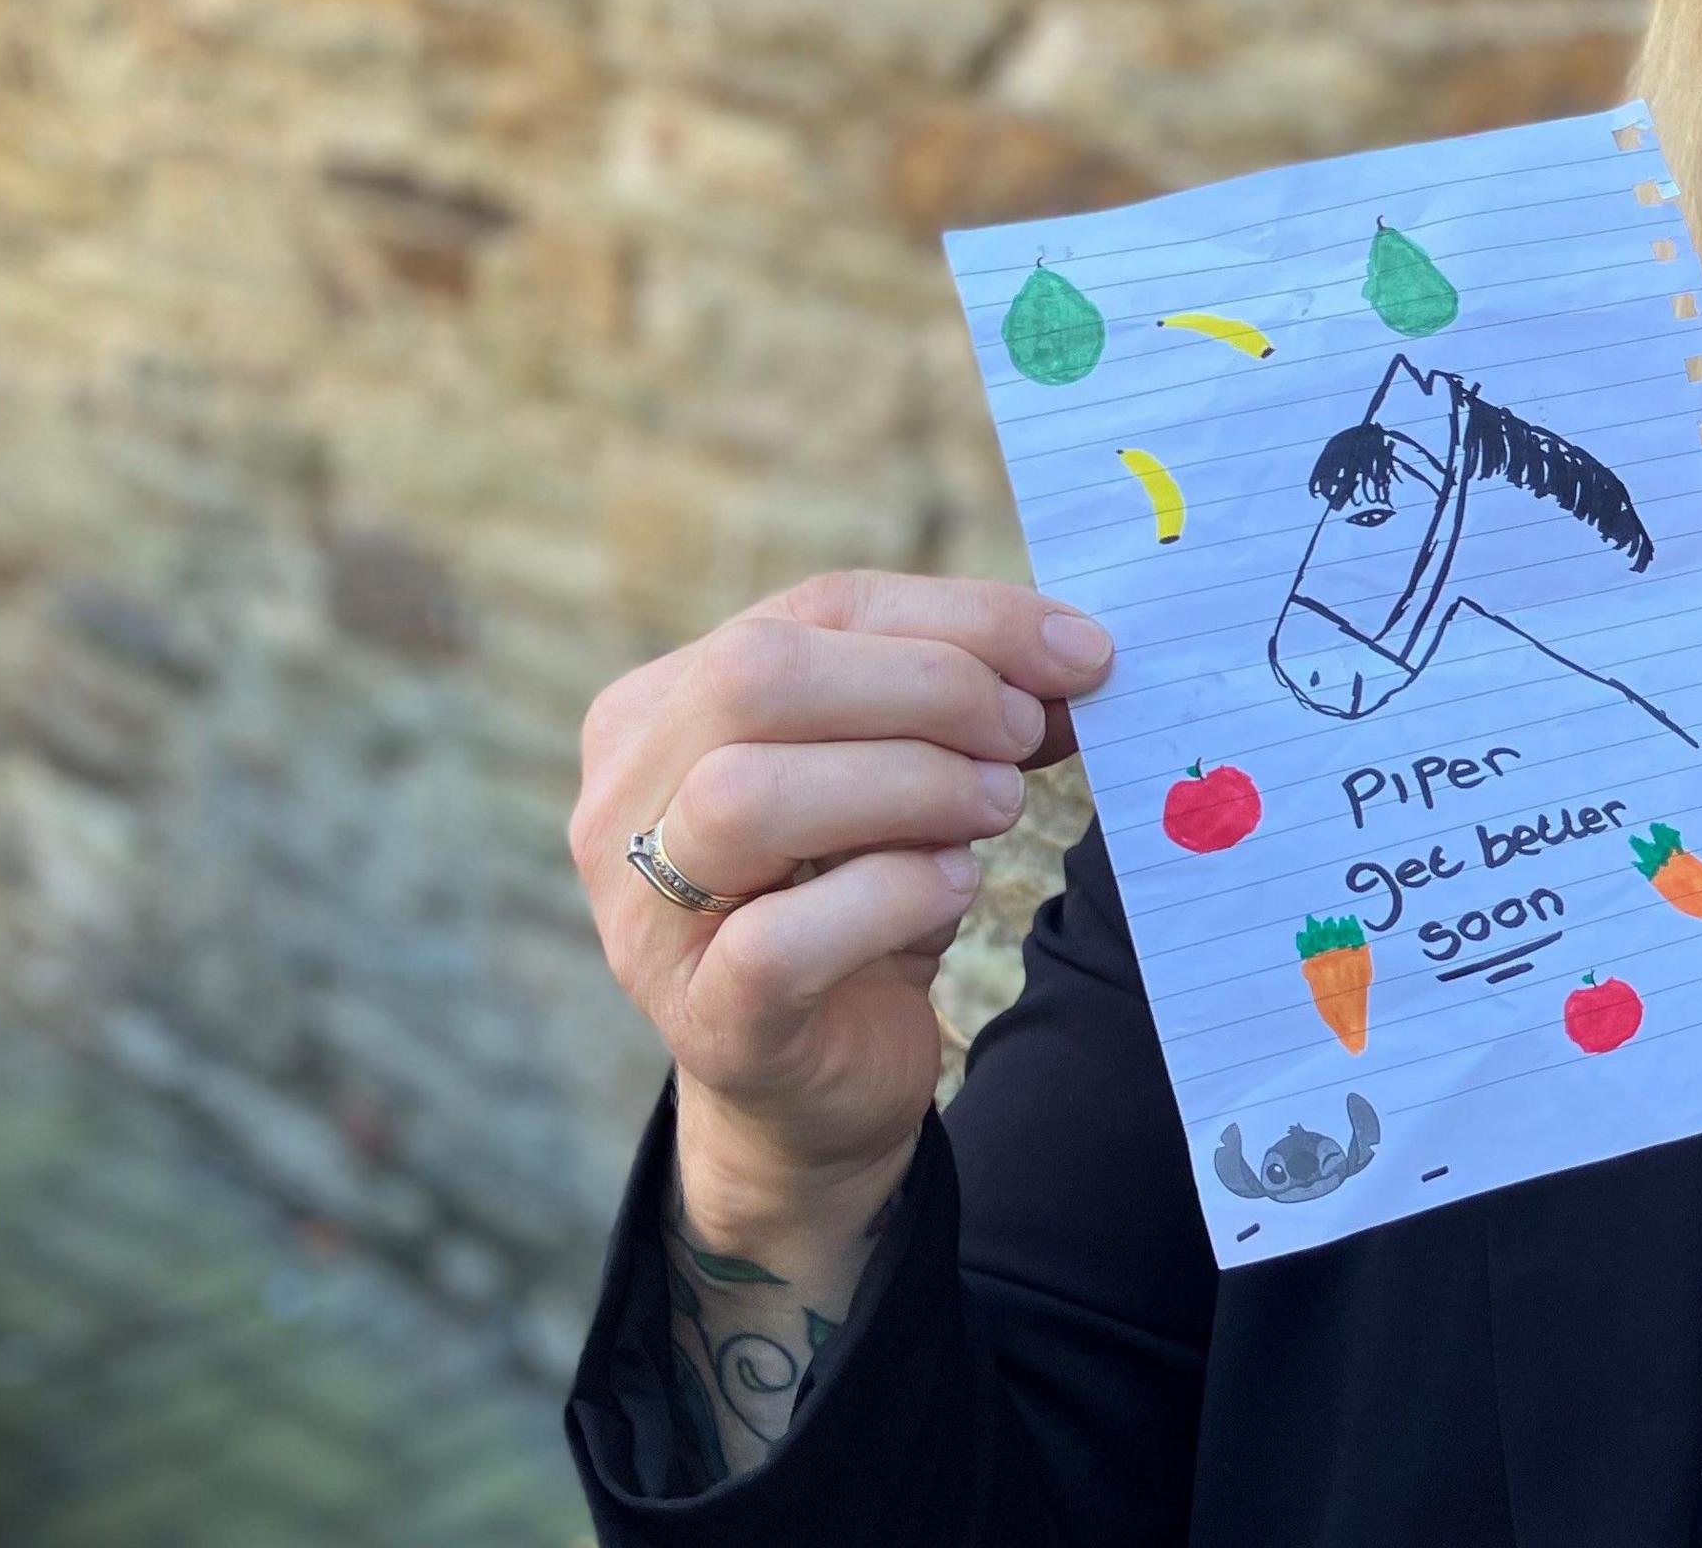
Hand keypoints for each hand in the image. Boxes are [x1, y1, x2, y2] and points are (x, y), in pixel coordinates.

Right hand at [567, 570, 1107, 1217]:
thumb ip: (959, 707)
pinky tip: (952, 888)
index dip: (961, 619)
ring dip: (907, 784)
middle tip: (1021, 739)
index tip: (1076, 654)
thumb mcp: (903, 781)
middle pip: (757, 676)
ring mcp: (646, 915)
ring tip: (992, 808)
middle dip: (927, 689)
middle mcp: (625, 801)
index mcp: (664, 709)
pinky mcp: (704, 1019)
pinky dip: (891, 896)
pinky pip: (778, 939)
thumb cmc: (858, 907)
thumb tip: (1070, 657)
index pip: (814, 609)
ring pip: (743, 795)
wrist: (817, 1092)